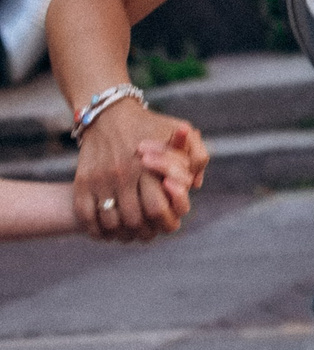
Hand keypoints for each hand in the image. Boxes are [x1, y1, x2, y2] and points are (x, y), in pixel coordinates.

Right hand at [72, 100, 209, 242]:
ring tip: (129, 234)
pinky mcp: (82, 181)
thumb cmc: (150, 126)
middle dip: (145, 231)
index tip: (169, 225)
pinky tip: (106, 231)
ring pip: (110, 222)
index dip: (165, 222)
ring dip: (121, 233)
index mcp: (149, 165)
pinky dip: (96, 229)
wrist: (108, 115)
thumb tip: (194, 186)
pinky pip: (85, 215)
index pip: (157, 208)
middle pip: (134, 219)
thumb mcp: (180, 132)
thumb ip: (195, 156)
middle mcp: (123, 174)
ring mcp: (100, 179)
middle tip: (148, 233)